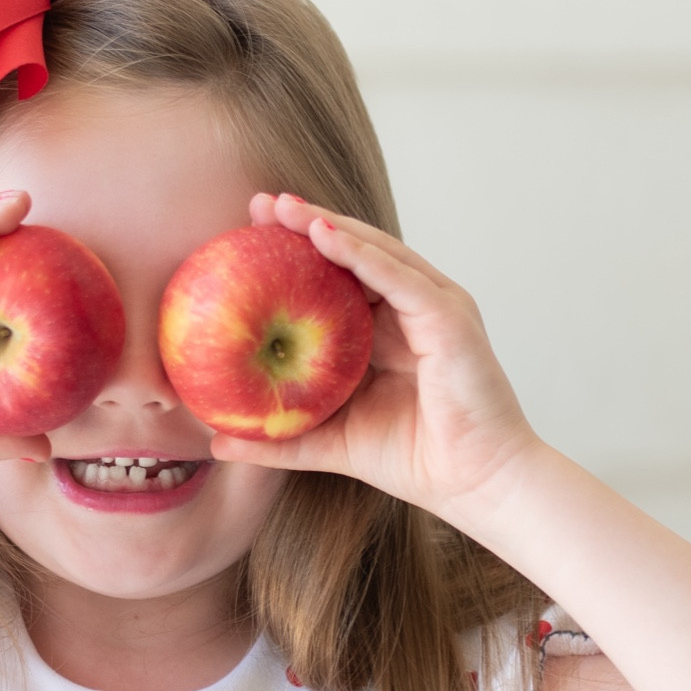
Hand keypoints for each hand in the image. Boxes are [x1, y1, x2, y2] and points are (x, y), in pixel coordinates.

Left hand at [209, 193, 542, 523]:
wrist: (475, 486)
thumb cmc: (416, 462)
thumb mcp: (329, 445)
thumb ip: (278, 439)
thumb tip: (215, 442)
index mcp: (388, 331)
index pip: (338, 279)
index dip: (296, 255)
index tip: (246, 238)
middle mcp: (413, 310)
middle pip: (355, 253)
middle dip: (306, 224)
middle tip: (258, 205)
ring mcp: (434, 308)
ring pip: (375, 252)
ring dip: (327, 224)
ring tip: (282, 208)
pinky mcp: (449, 317)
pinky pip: (397, 275)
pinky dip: (359, 252)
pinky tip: (321, 234)